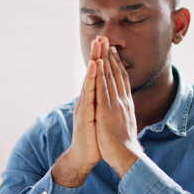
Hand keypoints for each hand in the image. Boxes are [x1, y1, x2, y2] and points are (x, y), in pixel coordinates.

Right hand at [52, 37, 100, 186]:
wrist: (84, 156)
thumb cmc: (94, 139)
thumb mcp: (102, 119)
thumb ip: (103, 107)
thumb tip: (109, 98)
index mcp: (93, 100)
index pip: (98, 77)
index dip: (102, 61)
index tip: (107, 45)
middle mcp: (87, 99)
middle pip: (92, 74)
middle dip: (97, 54)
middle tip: (100, 36)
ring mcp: (85, 105)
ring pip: (90, 79)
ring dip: (93, 61)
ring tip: (96, 45)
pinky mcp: (85, 112)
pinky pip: (89, 92)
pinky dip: (92, 78)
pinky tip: (94, 66)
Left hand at [95, 38, 143, 176]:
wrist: (126, 155)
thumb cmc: (125, 146)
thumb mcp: (125, 126)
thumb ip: (125, 116)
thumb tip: (125, 113)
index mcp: (126, 104)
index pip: (122, 81)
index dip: (117, 66)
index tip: (113, 53)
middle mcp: (122, 100)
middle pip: (116, 74)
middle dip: (111, 56)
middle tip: (107, 41)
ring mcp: (115, 103)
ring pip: (109, 76)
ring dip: (105, 59)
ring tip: (102, 44)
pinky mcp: (107, 108)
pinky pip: (103, 87)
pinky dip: (100, 74)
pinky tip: (98, 63)